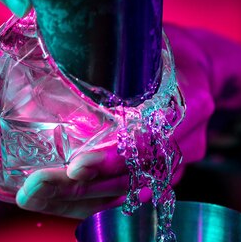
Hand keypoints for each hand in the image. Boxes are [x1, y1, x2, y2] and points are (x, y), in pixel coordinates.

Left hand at [16, 23, 240, 218]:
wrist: (198, 69)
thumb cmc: (166, 49)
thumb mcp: (144, 40)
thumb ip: (113, 53)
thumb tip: (52, 54)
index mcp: (192, 101)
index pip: (154, 137)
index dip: (116, 155)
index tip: (79, 164)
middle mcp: (191, 139)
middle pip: (140, 173)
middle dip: (92, 183)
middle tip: (45, 185)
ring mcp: (180, 161)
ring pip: (134, 189)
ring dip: (88, 196)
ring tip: (42, 195)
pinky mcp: (165, 172)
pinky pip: (132, 193)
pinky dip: (98, 199)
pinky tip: (61, 200)